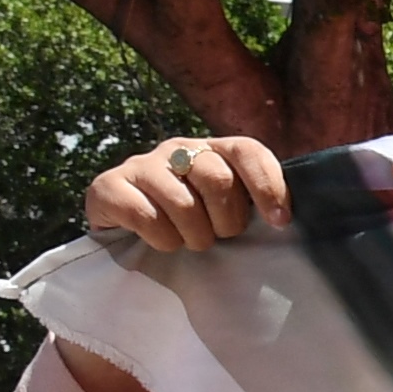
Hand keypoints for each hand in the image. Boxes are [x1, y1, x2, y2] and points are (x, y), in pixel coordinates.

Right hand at [89, 137, 285, 250]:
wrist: (124, 235)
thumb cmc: (189, 225)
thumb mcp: (225, 211)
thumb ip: (251, 203)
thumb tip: (284, 217)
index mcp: (213, 151)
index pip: (248, 151)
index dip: (268, 185)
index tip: (279, 222)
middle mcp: (178, 149)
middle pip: (218, 179)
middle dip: (227, 221)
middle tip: (219, 237)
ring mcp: (141, 165)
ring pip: (183, 203)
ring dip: (194, 236)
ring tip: (189, 242)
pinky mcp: (108, 186)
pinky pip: (147, 217)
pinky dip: (161, 240)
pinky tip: (160, 241)